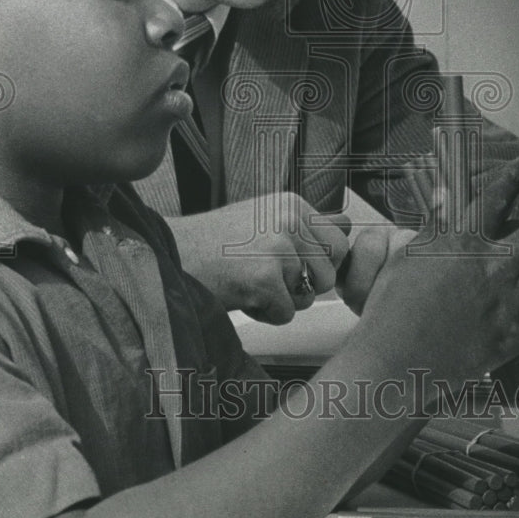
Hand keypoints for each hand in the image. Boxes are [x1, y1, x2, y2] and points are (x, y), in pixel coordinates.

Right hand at [166, 194, 349, 324]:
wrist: (171, 255)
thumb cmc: (215, 243)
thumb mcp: (265, 218)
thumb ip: (306, 224)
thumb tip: (347, 224)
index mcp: (293, 203)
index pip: (340, 240)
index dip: (320, 261)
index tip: (292, 264)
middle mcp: (290, 219)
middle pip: (330, 271)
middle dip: (306, 284)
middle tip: (270, 277)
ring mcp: (278, 248)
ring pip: (310, 296)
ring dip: (283, 300)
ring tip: (252, 284)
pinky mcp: (264, 278)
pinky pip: (286, 313)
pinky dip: (265, 314)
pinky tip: (242, 295)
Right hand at [352, 155, 518, 380]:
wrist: (394, 359)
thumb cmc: (391, 308)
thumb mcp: (406, 256)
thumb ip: (433, 225)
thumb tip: (447, 194)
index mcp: (462, 245)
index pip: (494, 201)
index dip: (515, 178)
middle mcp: (491, 269)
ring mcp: (506, 305)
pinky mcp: (511, 338)